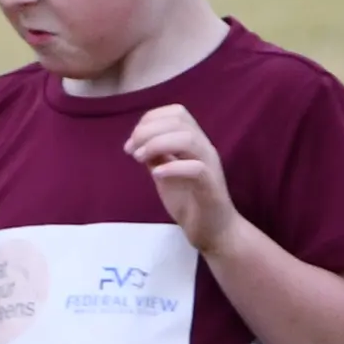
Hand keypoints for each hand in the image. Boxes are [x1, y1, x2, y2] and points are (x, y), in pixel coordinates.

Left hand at [126, 103, 241, 252]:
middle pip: (180, 120)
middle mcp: (204, 148)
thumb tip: (137, 142)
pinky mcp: (211, 186)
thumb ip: (155, 155)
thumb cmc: (189, 200)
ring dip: (157, 143)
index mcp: (193, 142)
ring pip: (188, 138)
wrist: (213, 230)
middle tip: (131, 150)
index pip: (176, 113)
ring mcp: (209, 165)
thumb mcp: (164, 173)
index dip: (150, 120)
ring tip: (139, 158)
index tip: (132, 142)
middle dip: (148, 130)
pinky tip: (156, 175)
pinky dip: (173, 167)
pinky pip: (196, 168)